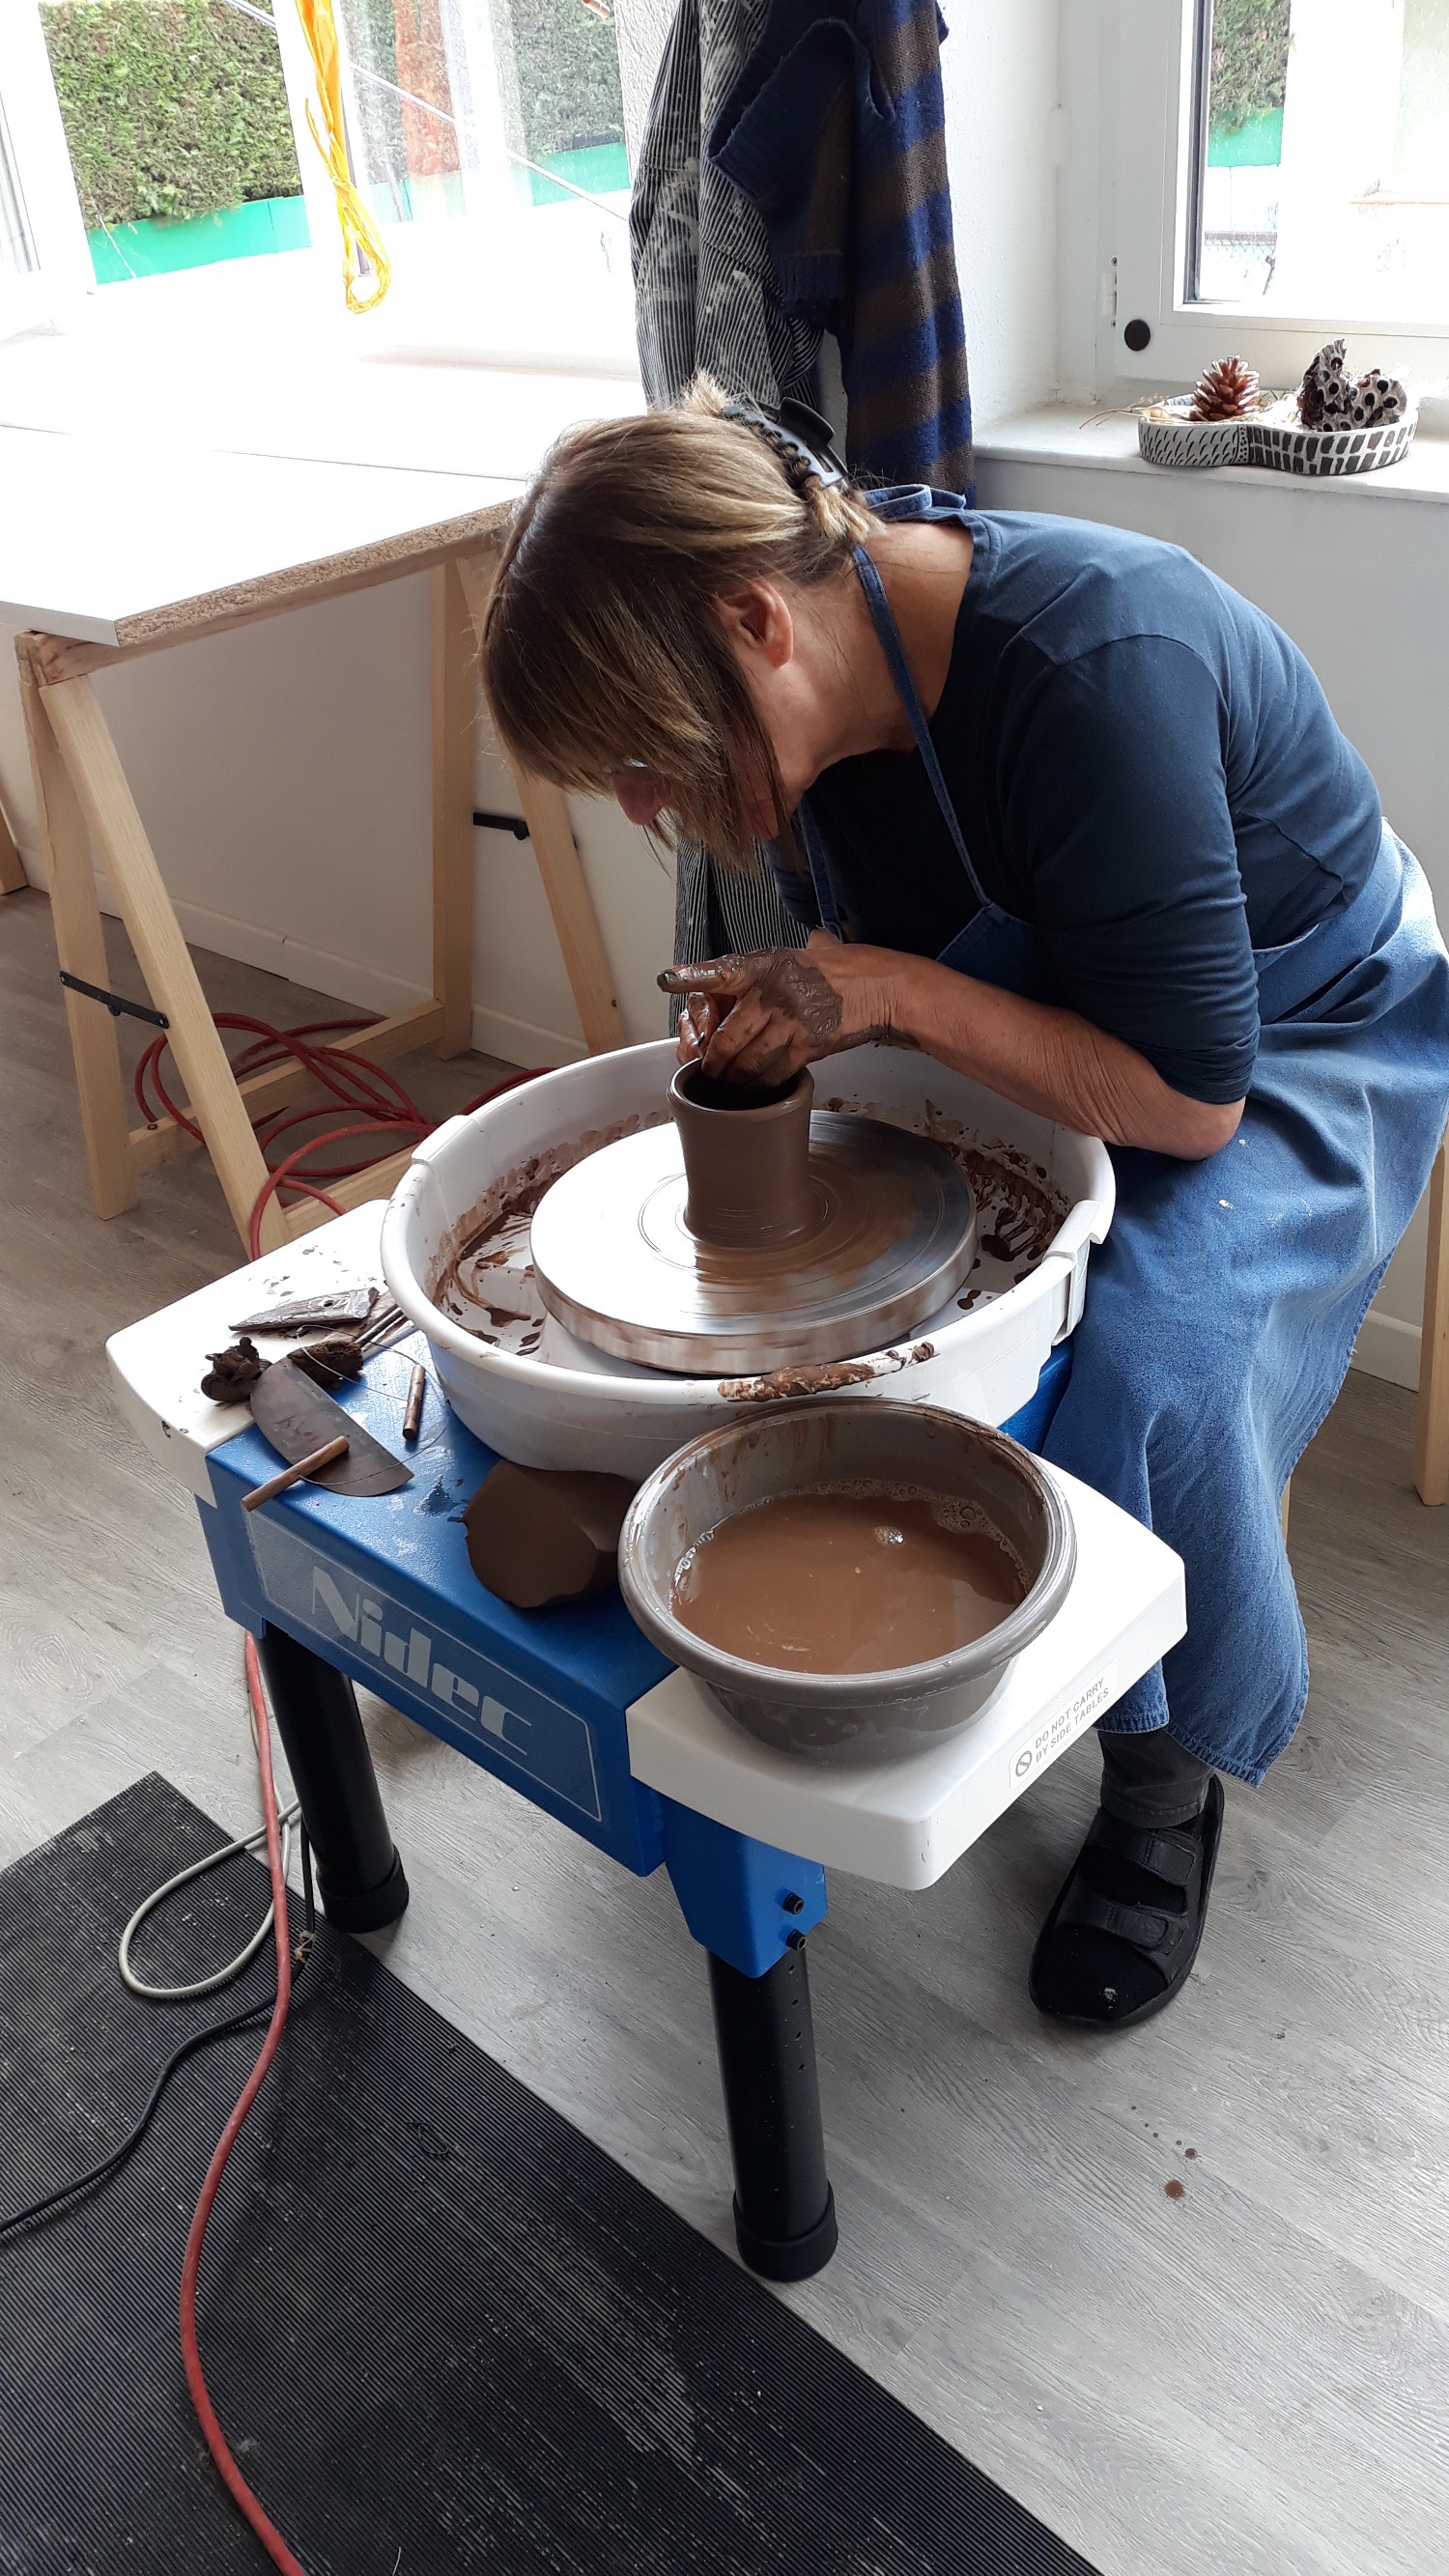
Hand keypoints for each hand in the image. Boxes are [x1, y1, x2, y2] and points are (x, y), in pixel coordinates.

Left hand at [658, 931, 906, 1087]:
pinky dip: (760, 1085)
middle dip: (712, 1061)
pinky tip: (756, 1089)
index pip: (720, 972)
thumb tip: (779, 953)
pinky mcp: (806, 1046)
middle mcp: (770, 992)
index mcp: (765, 965)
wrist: (882, 987)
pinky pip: (772, 1074)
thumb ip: (782, 960)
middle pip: (725, 1037)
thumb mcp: (805, 953)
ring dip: (732, 1079)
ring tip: (727, 1085)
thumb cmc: (847, 970)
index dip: (691, 977)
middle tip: (707, 1070)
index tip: (668, 980)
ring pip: (745, 1062)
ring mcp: (787, 1022)